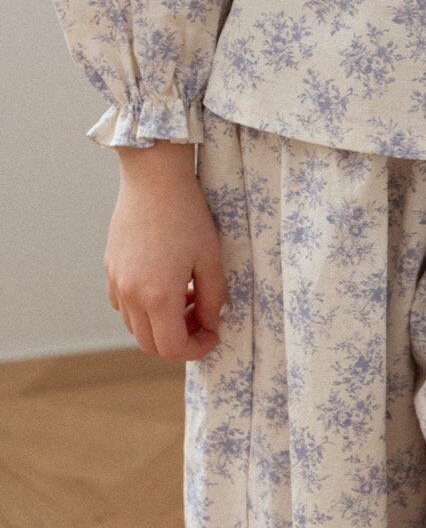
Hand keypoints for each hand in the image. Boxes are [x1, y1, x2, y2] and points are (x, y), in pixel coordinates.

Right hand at [106, 143, 226, 360]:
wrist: (154, 178)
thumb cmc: (187, 214)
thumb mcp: (210, 257)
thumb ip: (213, 297)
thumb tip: (211, 322)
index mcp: (158, 297)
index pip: (172, 348)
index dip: (196, 349)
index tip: (213, 334)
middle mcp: (131, 295)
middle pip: (150, 344)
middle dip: (179, 340)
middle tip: (202, 317)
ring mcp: (116, 282)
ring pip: (135, 326)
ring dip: (161, 323)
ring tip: (187, 295)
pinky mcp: (110, 267)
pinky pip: (123, 304)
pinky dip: (143, 307)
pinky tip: (164, 282)